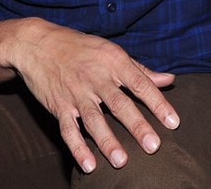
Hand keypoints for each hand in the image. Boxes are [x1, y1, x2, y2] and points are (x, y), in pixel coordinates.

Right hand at [11, 20, 179, 172]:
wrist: (37, 44)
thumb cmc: (80, 47)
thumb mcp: (112, 52)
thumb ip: (140, 70)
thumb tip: (169, 80)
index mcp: (114, 61)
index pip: (140, 84)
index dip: (158, 103)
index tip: (173, 122)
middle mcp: (96, 77)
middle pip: (119, 104)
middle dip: (137, 126)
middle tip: (153, 146)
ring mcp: (76, 92)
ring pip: (94, 120)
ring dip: (107, 141)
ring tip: (121, 162)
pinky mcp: (58, 105)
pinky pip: (68, 129)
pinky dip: (77, 148)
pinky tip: (89, 165)